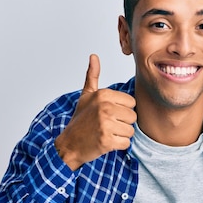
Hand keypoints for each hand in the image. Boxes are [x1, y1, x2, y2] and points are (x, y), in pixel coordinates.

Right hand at [54, 54, 136, 170]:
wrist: (69, 144)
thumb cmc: (80, 120)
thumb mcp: (86, 96)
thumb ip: (92, 76)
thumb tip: (94, 56)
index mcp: (103, 95)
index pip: (131, 102)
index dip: (123, 110)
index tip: (109, 114)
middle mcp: (104, 107)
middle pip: (133, 117)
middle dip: (123, 124)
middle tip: (108, 125)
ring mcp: (105, 124)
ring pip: (130, 131)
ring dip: (121, 135)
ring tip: (106, 133)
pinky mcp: (106, 141)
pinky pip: (126, 143)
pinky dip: (118, 146)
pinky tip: (106, 142)